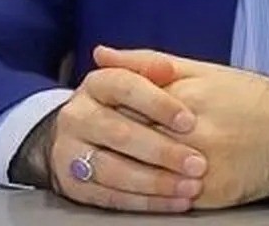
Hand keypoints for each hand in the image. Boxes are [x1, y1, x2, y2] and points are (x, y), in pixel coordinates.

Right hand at [47, 55, 209, 212]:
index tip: (190, 121)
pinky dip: (145, 202)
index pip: (125, 86)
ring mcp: (70, 151)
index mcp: (95, 83)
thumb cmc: (125, 103)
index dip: (158, 104)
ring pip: (114, 170)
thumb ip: (152, 67)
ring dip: (156, 182)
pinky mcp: (73, 184)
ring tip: (190, 187)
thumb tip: (165, 66)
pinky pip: (110, 197)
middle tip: (197, 163)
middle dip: (162, 150)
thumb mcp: (139, 77)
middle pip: (120, 133)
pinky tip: (174, 202)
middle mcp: (77, 116)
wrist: (84, 134)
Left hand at [93, 46, 268, 208]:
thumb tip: (100, 54)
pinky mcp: (213, 197)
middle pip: (133, 144)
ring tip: (113, 167)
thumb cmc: (248, 95)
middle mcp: (193, 135)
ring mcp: (203, 169)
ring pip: (147, 177)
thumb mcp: (200, 68)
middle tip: (98, 144)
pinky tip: (143, 189)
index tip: (96, 114)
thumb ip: (146, 62)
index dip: (106, 113)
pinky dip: (153, 196)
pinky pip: (170, 201)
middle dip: (112, 144)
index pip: (126, 108)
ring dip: (126, 173)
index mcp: (184, 99)